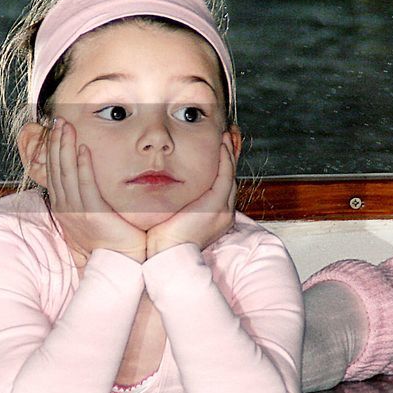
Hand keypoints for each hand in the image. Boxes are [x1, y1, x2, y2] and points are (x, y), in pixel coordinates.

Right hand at [45, 119, 146, 263]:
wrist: (118, 263)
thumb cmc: (110, 241)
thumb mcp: (92, 215)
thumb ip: (88, 196)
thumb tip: (88, 178)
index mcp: (64, 207)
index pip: (54, 171)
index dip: (53, 150)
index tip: (55, 131)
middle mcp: (65, 207)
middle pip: (56, 168)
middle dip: (55, 142)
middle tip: (57, 121)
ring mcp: (76, 211)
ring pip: (66, 172)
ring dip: (65, 147)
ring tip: (66, 127)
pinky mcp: (92, 214)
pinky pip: (85, 185)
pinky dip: (82, 166)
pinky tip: (82, 149)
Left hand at [145, 135, 237, 258]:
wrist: (165, 256)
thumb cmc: (163, 239)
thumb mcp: (173, 214)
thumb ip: (177, 200)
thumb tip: (165, 185)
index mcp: (214, 217)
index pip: (221, 186)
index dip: (221, 166)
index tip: (218, 149)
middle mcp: (223, 214)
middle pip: (228, 178)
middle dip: (228, 157)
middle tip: (225, 137)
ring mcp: (222, 210)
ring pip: (229, 176)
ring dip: (228, 154)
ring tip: (225, 137)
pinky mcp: (216, 206)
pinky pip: (224, 177)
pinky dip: (224, 160)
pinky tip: (221, 146)